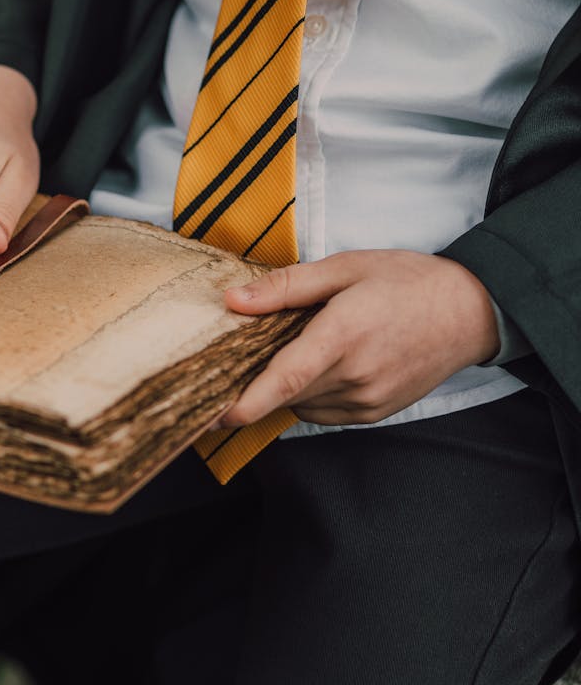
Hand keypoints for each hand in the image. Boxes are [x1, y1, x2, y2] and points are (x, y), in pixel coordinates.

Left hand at [219, 250, 500, 426]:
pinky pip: (322, 412)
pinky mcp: (374, 412)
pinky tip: (325, 365)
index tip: (213, 416)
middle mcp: (355, 375)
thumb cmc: (406, 281)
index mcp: (343, 334)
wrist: (470, 312)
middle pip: (284, 393)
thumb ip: (285, 287)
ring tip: (304, 348)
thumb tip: (232, 301)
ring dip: (287, 386)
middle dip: (256, 382)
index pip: (284, 379)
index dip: (246, 403)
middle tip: (244, 357)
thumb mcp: (344, 268)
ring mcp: (367, 399)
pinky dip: (310, 394)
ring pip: (300, 404)